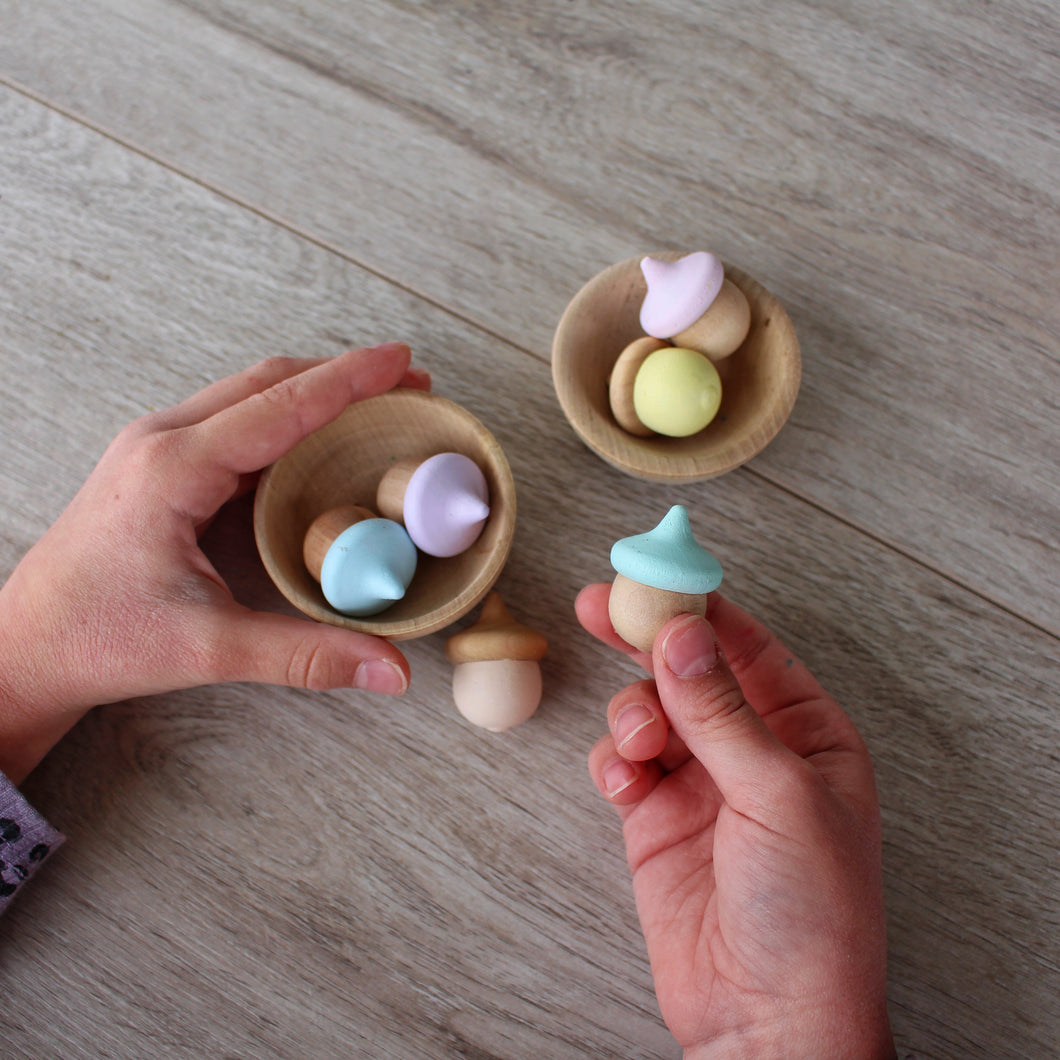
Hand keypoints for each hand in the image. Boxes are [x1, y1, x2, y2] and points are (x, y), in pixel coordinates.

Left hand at [0, 344, 427, 782]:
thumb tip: (388, 666)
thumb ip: (306, 653)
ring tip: (374, 403)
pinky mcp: (159, 466)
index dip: (349, 380)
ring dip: (314, 390)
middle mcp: (162, 441)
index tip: (400, 360)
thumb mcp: (208, 647)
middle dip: (343, 375)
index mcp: (173, 468)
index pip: (281, 406)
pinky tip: (317, 439)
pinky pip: (234, 422)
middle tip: (406, 381)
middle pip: (268, 382)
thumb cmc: (95, 638)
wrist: (22, 646)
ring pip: (250, 395)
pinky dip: (286, 417)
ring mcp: (156, 448)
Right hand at [578, 584, 894, 1059]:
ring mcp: (701, 782)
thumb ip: (723, 710)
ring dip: (634, 712)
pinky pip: (622, 760)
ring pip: (650, 709)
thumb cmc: (811, 915)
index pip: (748, 647)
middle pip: (689, 669)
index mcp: (806, 733)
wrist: (766, 1019)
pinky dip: (614, 759)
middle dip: (646, 638)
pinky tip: (624, 780)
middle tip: (599, 604)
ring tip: (640, 741)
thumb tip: (686, 631)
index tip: (655, 574)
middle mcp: (753, 749)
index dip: (701, 608)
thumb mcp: (778, 795)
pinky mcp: (656, 816)